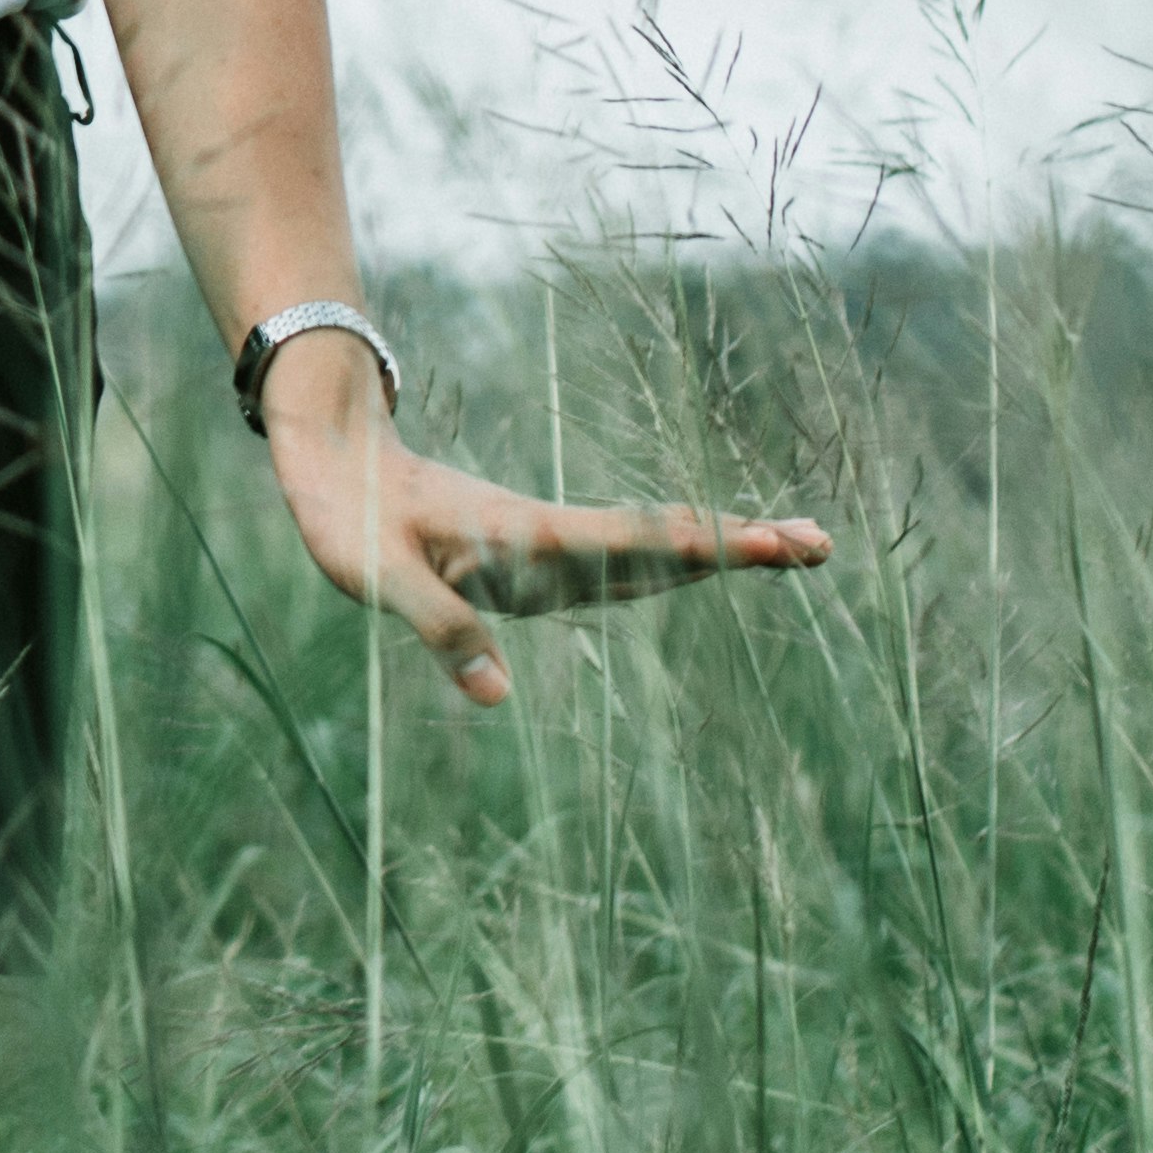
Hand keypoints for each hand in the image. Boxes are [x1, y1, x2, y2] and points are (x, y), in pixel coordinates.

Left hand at [260, 380, 832, 709]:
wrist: (332, 455)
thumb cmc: (347, 517)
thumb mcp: (377, 576)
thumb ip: (439, 627)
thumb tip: (497, 697)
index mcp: (522, 536)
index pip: (621, 542)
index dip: (687, 550)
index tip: (754, 548)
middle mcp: (551, 536)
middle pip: (661, 539)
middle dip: (740, 543)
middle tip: (820, 544)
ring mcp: (551, 543)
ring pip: (652, 545)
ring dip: (723, 546)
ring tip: (799, 546)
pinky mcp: (539, 553)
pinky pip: (624, 555)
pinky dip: (677, 557)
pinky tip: (710, 563)